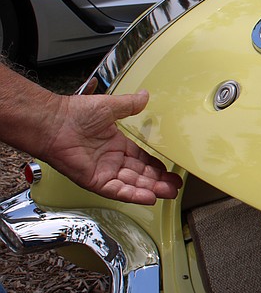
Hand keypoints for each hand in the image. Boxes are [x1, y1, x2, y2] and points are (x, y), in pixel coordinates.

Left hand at [41, 90, 182, 204]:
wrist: (54, 123)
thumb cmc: (75, 113)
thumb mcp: (110, 106)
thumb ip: (130, 105)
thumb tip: (145, 96)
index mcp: (116, 144)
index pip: (142, 159)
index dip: (157, 166)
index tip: (170, 171)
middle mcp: (111, 159)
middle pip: (141, 174)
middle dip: (159, 181)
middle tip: (175, 186)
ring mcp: (103, 171)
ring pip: (132, 184)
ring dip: (151, 189)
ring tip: (169, 192)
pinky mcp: (94, 180)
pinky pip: (117, 191)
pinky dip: (133, 195)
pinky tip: (149, 197)